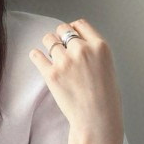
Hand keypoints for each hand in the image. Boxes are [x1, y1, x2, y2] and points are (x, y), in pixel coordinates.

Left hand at [27, 18, 124, 143]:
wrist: (97, 119)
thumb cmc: (105, 98)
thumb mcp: (107, 66)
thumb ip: (93, 52)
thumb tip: (76, 42)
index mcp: (100, 46)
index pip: (80, 24)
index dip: (73, 29)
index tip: (69, 35)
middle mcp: (82, 50)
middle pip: (62, 30)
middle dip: (60, 37)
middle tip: (60, 48)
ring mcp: (65, 61)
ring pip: (48, 40)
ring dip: (48, 46)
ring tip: (51, 56)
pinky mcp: (51, 74)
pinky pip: (36, 55)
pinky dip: (36, 56)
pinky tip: (38, 58)